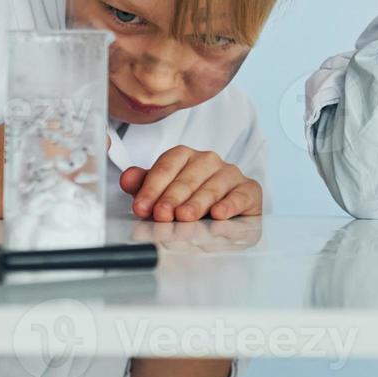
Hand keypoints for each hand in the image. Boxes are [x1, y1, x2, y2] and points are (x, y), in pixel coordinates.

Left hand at [119, 146, 262, 221]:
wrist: (223, 219)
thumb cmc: (189, 205)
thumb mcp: (162, 197)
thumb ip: (144, 187)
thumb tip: (127, 179)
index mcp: (186, 157)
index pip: (167, 165)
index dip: (152, 187)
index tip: (141, 207)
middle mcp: (209, 161)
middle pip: (189, 176)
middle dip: (172, 197)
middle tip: (161, 214)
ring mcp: (231, 174)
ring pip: (213, 186)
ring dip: (198, 202)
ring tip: (185, 216)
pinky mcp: (250, 191)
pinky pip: (240, 195)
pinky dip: (229, 205)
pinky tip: (218, 214)